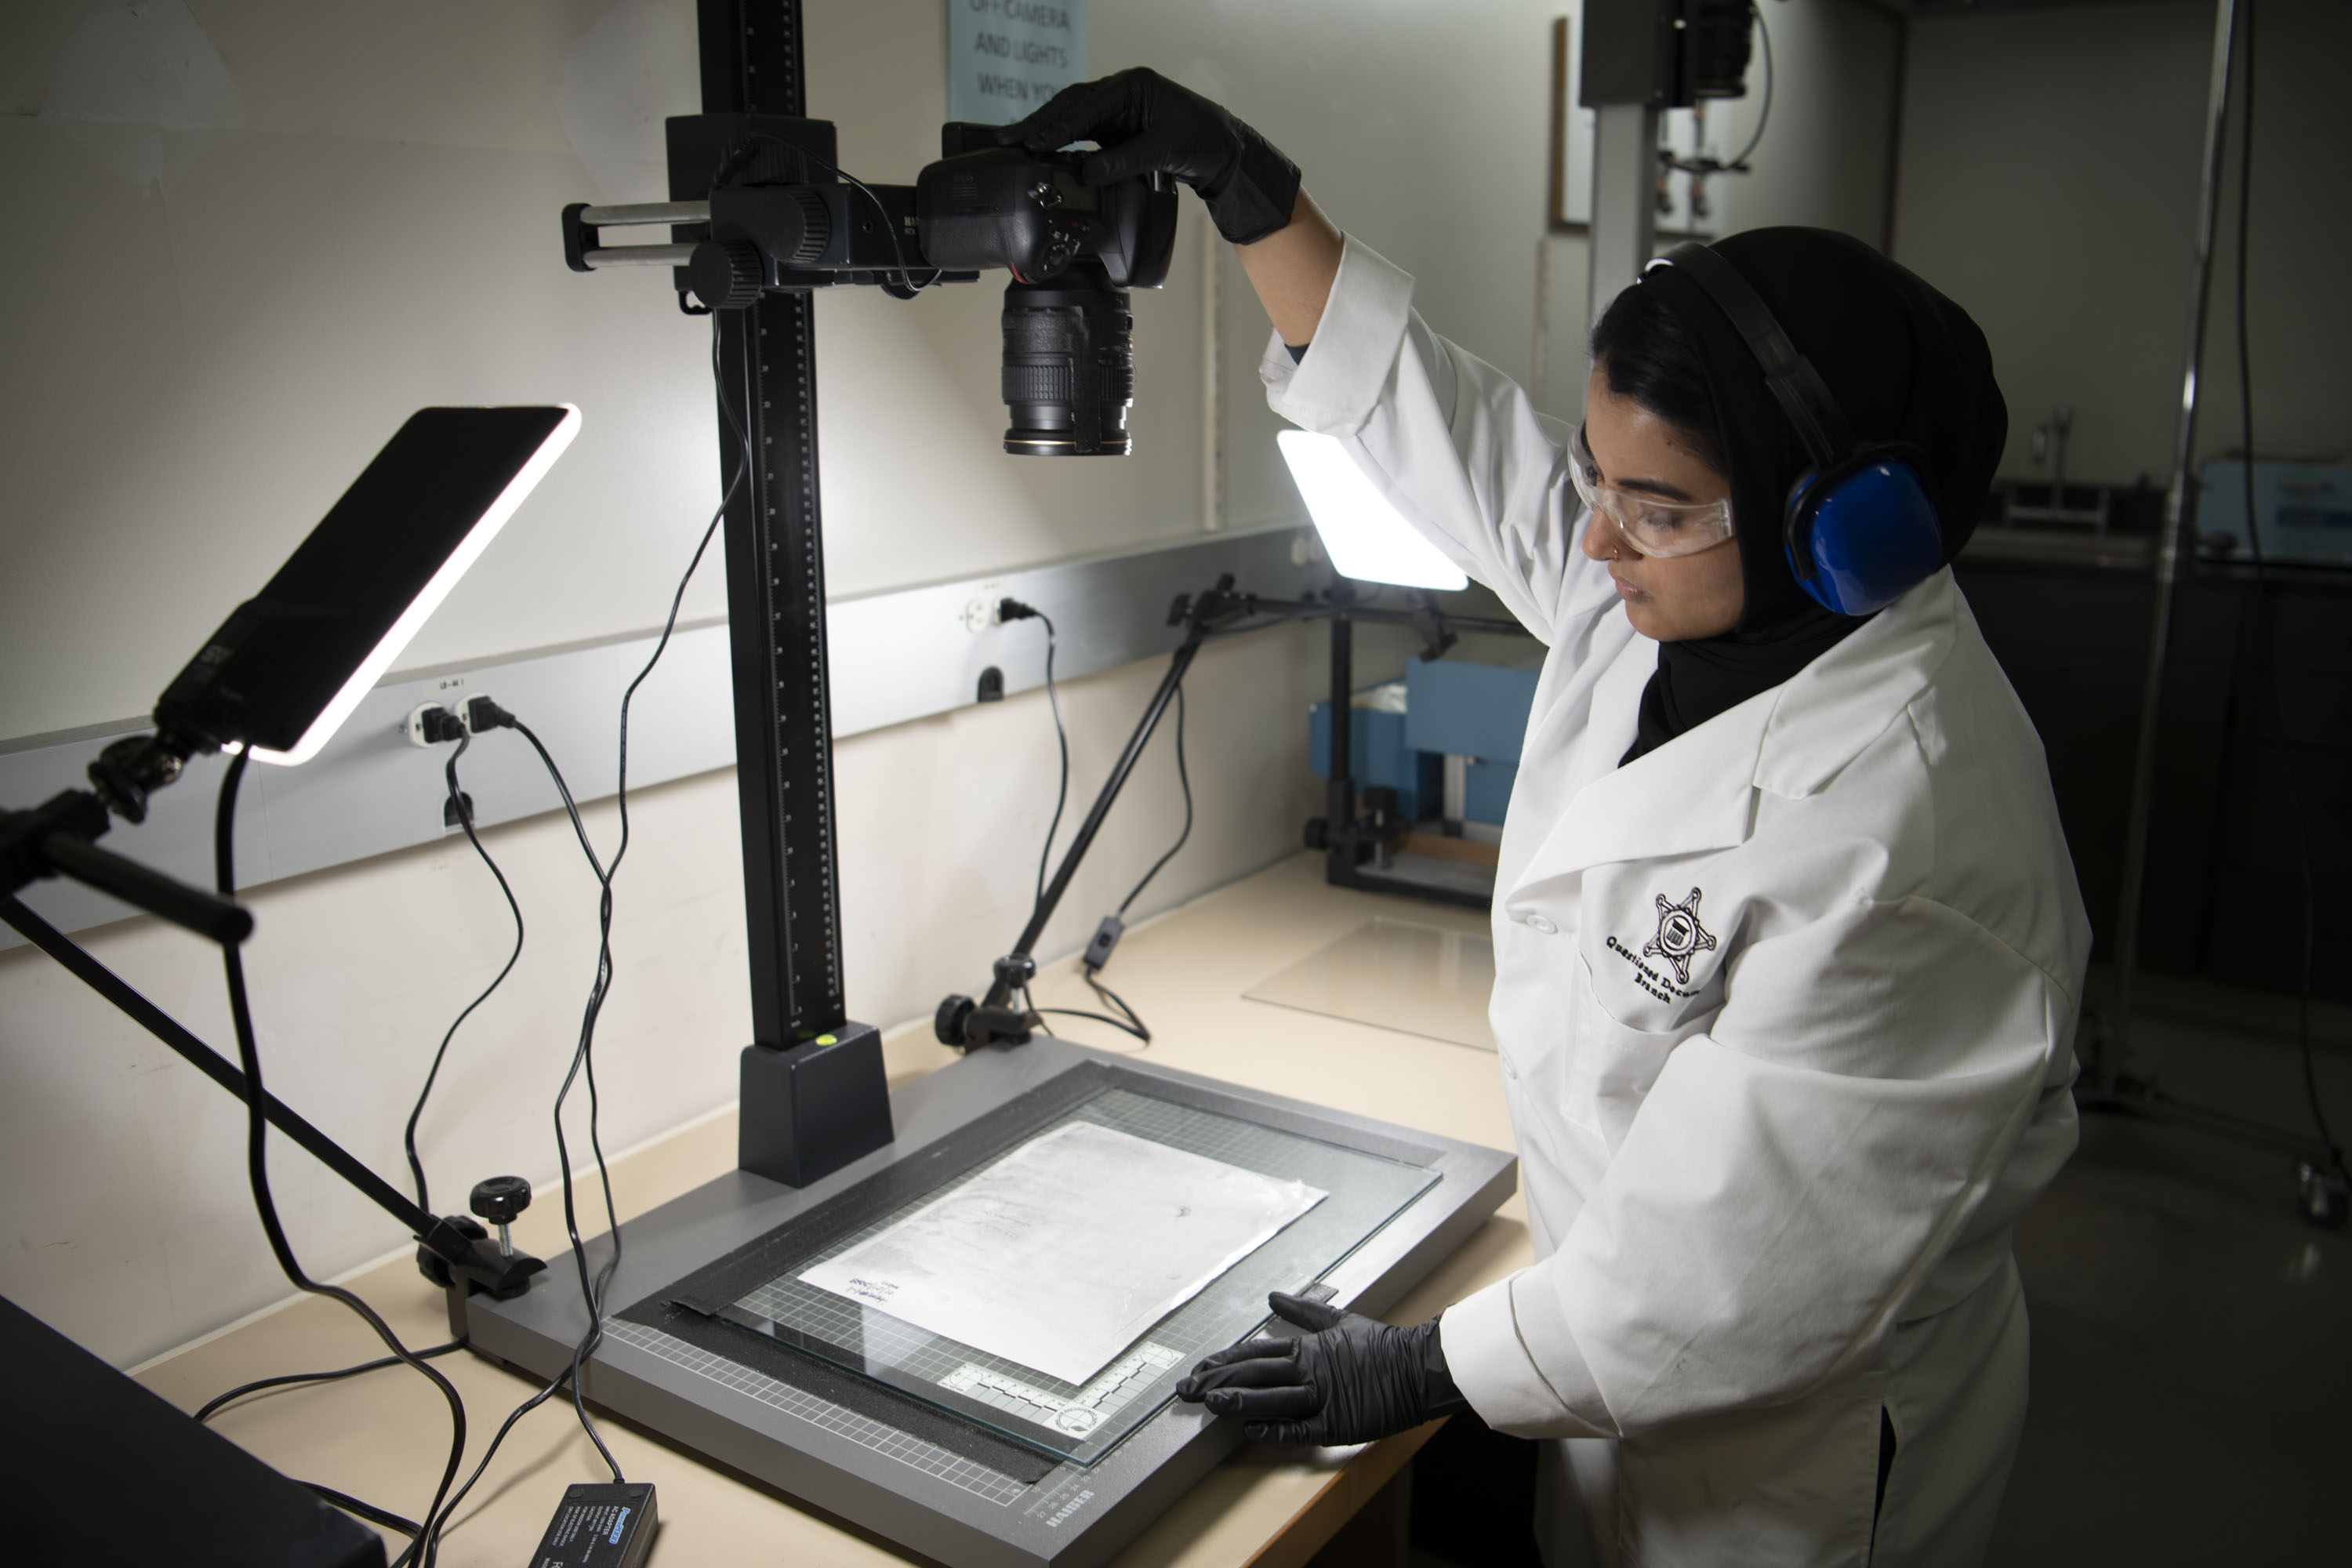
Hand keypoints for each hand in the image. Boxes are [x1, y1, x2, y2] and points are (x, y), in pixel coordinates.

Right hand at [995, 68, 1300, 245]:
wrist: (1223, 150)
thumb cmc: (1202, 139)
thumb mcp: (1162, 151)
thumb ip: (1123, 161)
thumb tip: (1088, 174)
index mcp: (1133, 85)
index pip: (1086, 105)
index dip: (1058, 126)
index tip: (1035, 143)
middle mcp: (1121, 92)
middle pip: (1071, 105)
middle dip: (1040, 122)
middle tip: (1009, 137)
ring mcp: (1118, 109)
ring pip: (1072, 116)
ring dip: (1046, 131)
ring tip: (1016, 143)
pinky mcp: (1117, 127)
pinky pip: (1082, 132)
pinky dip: (1062, 141)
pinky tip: (1043, 150)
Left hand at [1175, 1291, 1466, 1444]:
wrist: (1418, 1367)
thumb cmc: (1380, 1345)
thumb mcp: (1340, 1321)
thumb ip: (1303, 1312)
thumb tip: (1273, 1297)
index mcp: (1307, 1348)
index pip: (1254, 1354)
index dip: (1223, 1362)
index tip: (1197, 1369)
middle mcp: (1309, 1370)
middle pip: (1255, 1375)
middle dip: (1218, 1381)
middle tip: (1187, 1390)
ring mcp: (1322, 1397)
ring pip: (1273, 1398)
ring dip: (1239, 1401)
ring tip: (1210, 1403)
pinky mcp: (1338, 1423)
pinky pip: (1301, 1429)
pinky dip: (1276, 1429)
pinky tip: (1252, 1431)